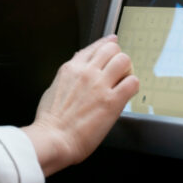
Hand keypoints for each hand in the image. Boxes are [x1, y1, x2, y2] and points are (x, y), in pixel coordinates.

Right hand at [21, 35, 138, 175]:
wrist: (54, 139)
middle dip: (117, 57)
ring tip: (124, 81)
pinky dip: (132, 86)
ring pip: (124, 60)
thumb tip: (75, 68)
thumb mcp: (54, 88)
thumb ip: (68, 76)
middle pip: (112, 49)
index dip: (106, 43)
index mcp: (71, 69)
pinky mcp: (112, 101)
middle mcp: (87, 72)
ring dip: (127, 70)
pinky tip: (127, 93)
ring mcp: (100, 85)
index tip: (112, 42)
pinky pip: (132, 82)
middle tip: (118, 69)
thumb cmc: (51, 121)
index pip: (94, 47)